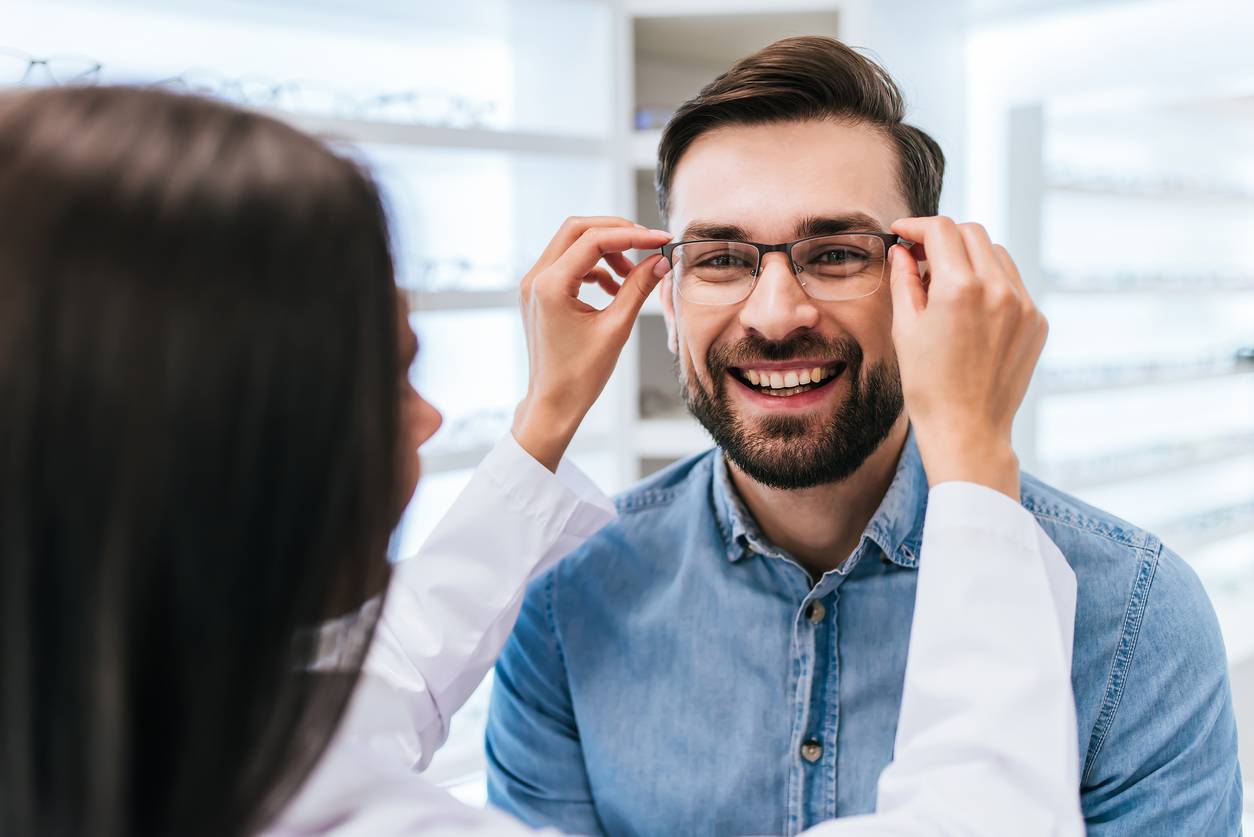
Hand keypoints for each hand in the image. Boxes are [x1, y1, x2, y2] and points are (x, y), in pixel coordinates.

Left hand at [513, 216, 671, 470]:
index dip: (632, 236)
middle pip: (577, 229)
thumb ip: (638, 288)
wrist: (553, 404)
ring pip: (571, 243)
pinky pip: (567, 264)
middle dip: (616, 232)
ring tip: (632, 275)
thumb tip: (660, 260)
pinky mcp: (538, 293)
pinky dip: (594, 267)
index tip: (660, 239)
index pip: (594, 240)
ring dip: (605, 250)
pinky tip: (614, 288)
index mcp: (550, 286)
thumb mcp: (616, 328)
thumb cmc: (580, 376)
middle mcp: (535, 279)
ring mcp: (533, 285)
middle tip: (646, 244)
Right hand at [887, 217, 1047, 499]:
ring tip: (946, 284)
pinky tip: (970, 309)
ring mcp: (1023, 304)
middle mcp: (998, 289)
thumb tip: (902, 251)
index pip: (941, 230)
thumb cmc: (928, 386)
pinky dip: (990, 282)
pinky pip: (1012, 283)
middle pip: (971, 233)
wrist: (967, 429)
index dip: (916, 226)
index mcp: (960, 288)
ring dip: (969, 257)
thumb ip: (904, 281)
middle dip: (943, 237)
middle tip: (920, 257)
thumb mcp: (906, 329)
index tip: (902, 234)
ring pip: (996, 253)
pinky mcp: (1036, 321)